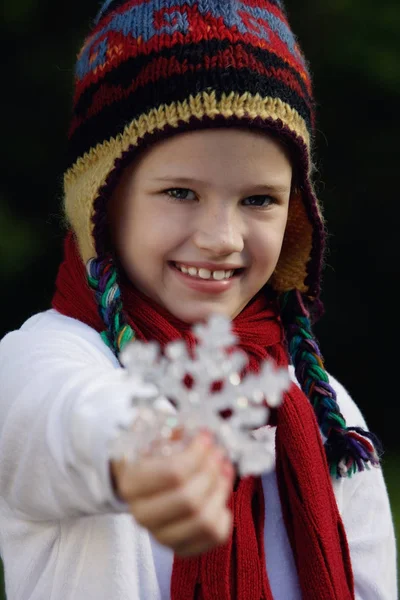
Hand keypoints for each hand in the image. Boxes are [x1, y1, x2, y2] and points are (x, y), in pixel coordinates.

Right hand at [110, 432, 234, 556]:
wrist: (140, 480)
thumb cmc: (151, 454)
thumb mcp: (154, 435)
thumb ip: (175, 431)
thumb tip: (202, 432)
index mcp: (132, 484)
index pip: (173, 473)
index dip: (197, 454)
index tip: (206, 437)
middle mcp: (142, 514)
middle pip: (190, 500)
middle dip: (211, 472)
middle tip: (219, 452)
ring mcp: (161, 535)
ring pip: (204, 521)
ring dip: (220, 490)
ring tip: (224, 468)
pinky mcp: (181, 547)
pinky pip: (214, 536)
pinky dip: (224, 514)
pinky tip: (219, 492)